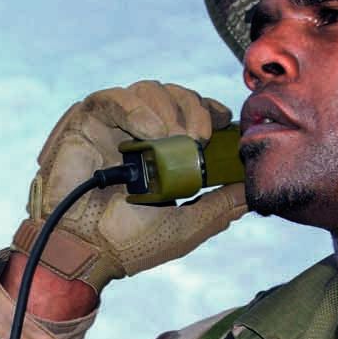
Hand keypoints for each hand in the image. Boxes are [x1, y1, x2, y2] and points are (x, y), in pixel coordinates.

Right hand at [25, 80, 246, 290]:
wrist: (84, 249)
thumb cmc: (128, 243)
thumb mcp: (186, 227)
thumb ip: (220, 207)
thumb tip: (253, 193)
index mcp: (161, 154)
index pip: (190, 114)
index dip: (208, 110)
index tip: (223, 122)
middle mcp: (138, 135)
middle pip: (173, 95)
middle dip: (194, 107)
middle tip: (202, 136)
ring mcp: (112, 126)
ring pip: (148, 89)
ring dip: (168, 109)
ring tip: (173, 138)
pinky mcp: (87, 121)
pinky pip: (114, 97)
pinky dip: (137, 109)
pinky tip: (151, 133)